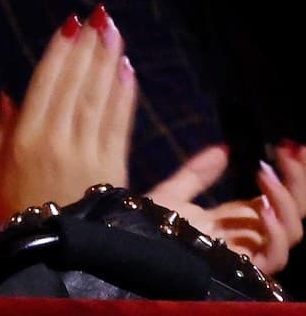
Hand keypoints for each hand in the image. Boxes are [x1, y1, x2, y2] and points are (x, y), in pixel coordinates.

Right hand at [0, 7, 134, 221]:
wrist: (53, 252)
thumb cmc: (18, 208)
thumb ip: (2, 131)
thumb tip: (11, 95)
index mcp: (24, 137)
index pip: (45, 83)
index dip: (59, 52)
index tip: (70, 24)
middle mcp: (56, 139)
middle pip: (75, 84)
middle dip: (88, 48)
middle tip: (100, 18)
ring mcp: (87, 153)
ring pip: (98, 98)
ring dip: (107, 63)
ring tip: (114, 34)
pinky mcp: (113, 168)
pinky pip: (120, 124)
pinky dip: (124, 96)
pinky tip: (127, 72)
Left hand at [148, 144, 305, 274]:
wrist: (126, 248)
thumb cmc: (147, 227)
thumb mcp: (173, 194)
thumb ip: (198, 173)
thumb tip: (225, 147)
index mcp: (236, 220)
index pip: (276, 197)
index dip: (289, 173)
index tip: (289, 145)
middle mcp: (248, 237)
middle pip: (291, 212)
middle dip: (297, 182)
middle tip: (291, 151)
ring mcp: (247, 254)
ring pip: (291, 232)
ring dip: (286, 201)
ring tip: (266, 174)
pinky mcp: (240, 270)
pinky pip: (274, 257)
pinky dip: (276, 233)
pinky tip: (263, 210)